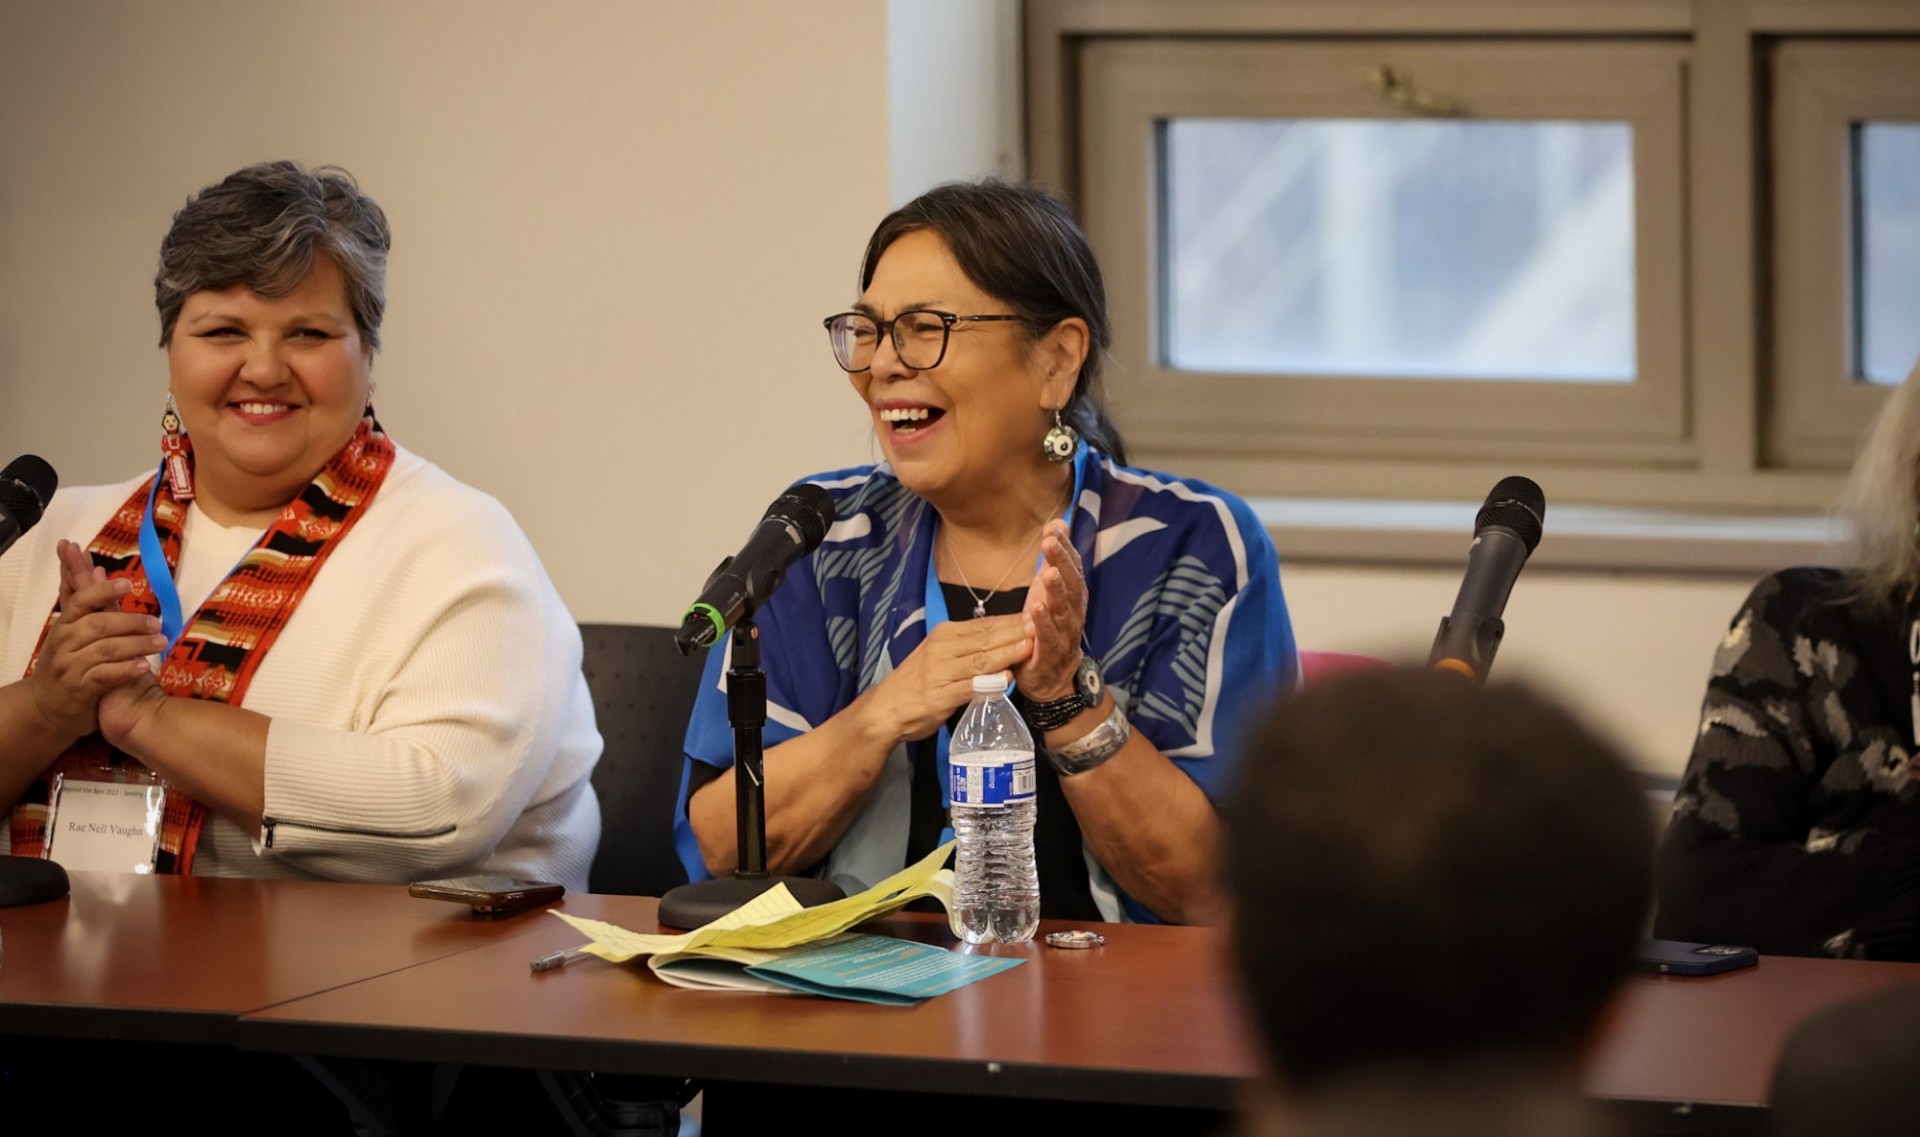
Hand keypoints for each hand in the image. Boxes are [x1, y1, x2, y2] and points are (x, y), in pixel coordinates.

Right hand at [21, 540, 164, 741]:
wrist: (48, 706)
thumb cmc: (68, 662)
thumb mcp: (72, 632)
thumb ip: (87, 602)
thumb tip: (97, 568)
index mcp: (64, 625)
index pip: (81, 602)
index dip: (103, 591)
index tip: (127, 583)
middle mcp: (63, 643)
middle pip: (98, 625)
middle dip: (130, 622)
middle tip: (157, 624)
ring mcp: (69, 667)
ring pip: (105, 650)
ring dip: (136, 644)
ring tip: (161, 643)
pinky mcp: (79, 689)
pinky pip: (105, 676)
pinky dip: (126, 669)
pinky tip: (144, 667)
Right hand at [857, 613, 1031, 743]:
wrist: (885, 709)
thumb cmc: (918, 681)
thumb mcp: (941, 655)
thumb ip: (969, 648)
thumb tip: (1004, 639)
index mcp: (945, 634)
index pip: (984, 625)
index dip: (1012, 621)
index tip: (1037, 616)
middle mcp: (942, 648)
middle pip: (986, 639)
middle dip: (1015, 632)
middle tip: (1040, 626)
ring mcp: (940, 672)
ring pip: (980, 660)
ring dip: (1007, 653)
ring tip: (1029, 647)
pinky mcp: (940, 695)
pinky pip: (969, 687)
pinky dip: (989, 682)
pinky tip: (1006, 679)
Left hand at [1014, 520, 1086, 700]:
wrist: (1051, 678)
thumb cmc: (1048, 628)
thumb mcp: (1048, 591)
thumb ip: (1054, 560)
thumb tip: (1057, 522)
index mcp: (1073, 595)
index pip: (1072, 566)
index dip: (1065, 547)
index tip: (1054, 527)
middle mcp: (1074, 612)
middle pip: (1071, 584)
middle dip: (1061, 562)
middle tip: (1050, 542)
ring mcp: (1064, 634)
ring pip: (1063, 610)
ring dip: (1056, 591)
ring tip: (1048, 573)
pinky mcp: (1050, 654)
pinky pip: (1048, 637)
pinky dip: (1043, 623)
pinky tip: (1035, 608)